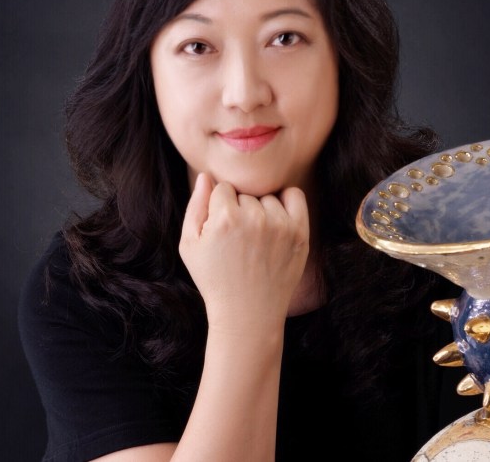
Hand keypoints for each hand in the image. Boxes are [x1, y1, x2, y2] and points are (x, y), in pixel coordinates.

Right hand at [179, 172, 309, 334]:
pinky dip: (286, 201)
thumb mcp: (190, 245)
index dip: (219, 207)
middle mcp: (255, 218)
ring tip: (255, 239)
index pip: (222, 188)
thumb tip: (206, 175)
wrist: (248, 314)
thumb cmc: (214, 279)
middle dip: (239, 209)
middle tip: (238, 240)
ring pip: (267, 197)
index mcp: (225, 218)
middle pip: (245, 193)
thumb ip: (196, 206)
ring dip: (262, 210)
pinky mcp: (300, 233)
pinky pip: (294, 195)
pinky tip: (276, 220)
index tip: (220, 229)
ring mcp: (280, 225)